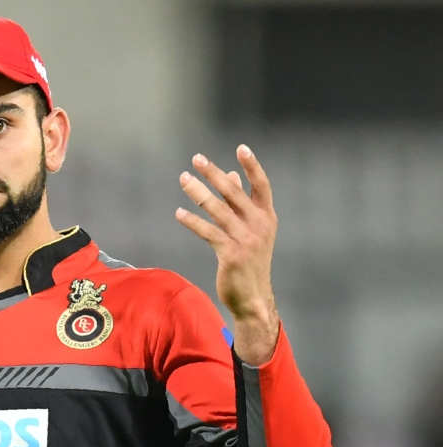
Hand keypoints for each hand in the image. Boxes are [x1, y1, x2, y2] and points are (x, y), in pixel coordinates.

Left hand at [175, 144, 278, 364]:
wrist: (253, 298)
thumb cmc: (249, 262)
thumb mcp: (251, 231)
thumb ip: (241, 203)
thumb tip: (231, 176)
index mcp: (267, 218)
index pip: (262, 185)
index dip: (253, 166)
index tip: (241, 147)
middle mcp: (260, 225)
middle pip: (234, 192)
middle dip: (213, 173)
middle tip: (196, 159)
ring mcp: (246, 240)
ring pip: (217, 209)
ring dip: (198, 192)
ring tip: (183, 179)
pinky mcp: (231, 254)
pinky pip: (208, 232)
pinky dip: (192, 221)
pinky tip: (179, 213)